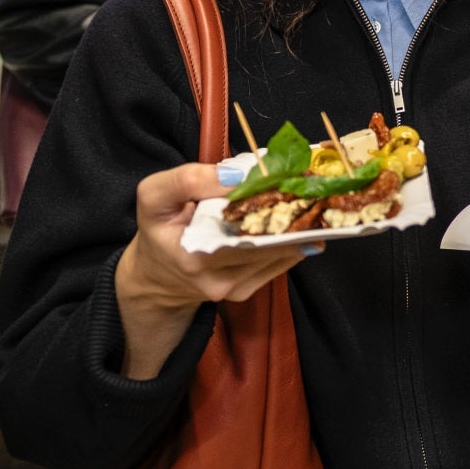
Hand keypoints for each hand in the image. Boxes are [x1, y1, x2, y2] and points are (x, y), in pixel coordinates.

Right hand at [114, 164, 317, 377]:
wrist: (155, 275)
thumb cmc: (158, 228)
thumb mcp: (155, 195)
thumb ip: (188, 180)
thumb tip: (236, 177)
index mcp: (192, 256)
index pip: (241, 231)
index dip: (269, 204)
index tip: (290, 180)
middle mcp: (216, 280)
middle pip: (269, 244)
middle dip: (292, 213)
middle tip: (313, 187)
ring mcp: (233, 289)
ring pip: (279, 254)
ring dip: (298, 226)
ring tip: (314, 198)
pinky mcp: (245, 291)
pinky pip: (278, 264)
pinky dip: (294, 241)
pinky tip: (304, 221)